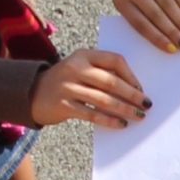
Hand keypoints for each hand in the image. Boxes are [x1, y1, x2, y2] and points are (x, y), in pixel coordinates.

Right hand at [31, 49, 149, 129]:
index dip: (131, 76)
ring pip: (104, 99)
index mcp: (84, 55)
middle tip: (146, 105)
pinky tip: (121, 124)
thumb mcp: (82, 69)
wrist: (33, 93)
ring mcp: (67, 87)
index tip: (142, 89)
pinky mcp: (63, 105)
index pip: (114, 60)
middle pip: (111, 81)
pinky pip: (92, 114)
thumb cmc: (68, 82)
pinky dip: (109, 120)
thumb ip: (104, 74)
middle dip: (132, 95)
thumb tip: (136, 91)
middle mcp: (75, 68)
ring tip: (138, 116)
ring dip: (124, 109)